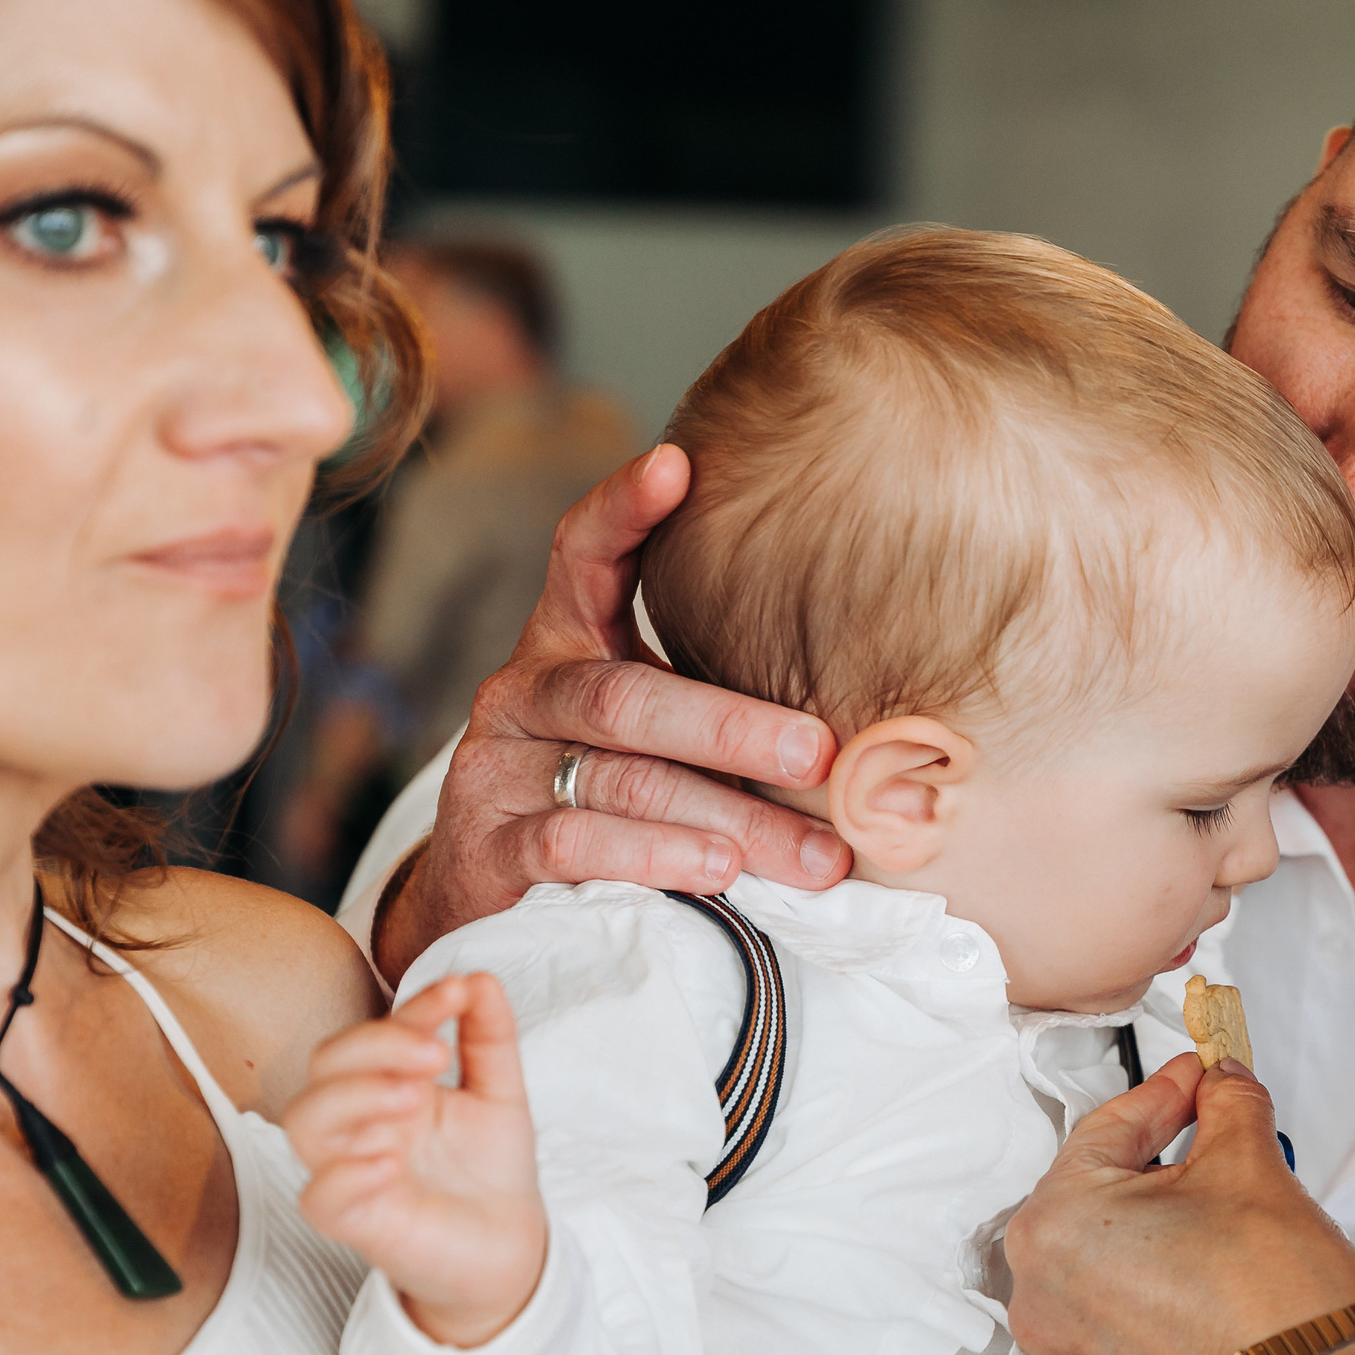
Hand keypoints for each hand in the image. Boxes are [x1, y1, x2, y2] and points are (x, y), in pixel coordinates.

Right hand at [286, 973, 547, 1347]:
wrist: (510, 1245)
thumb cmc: (489, 1168)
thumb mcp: (501, 1094)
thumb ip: (489, 1038)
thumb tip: (480, 979)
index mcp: (390, 1084)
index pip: (377, 1033)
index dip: (414, 1009)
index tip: (459, 994)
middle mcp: (362, 1122)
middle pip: (325, 1066)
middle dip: (375, 1048)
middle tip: (434, 1056)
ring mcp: (354, 1170)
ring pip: (305, 1124)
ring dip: (352, 1099)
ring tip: (411, 1099)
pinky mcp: (359, 1222)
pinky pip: (320, 1197)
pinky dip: (344, 1175)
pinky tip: (388, 1163)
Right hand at [373, 445, 849, 983]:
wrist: (493, 890)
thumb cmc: (610, 788)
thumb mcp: (656, 728)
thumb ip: (717, 692)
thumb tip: (865, 707)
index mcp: (567, 640)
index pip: (583, 554)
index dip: (623, 509)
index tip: (677, 465)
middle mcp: (527, 692)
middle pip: (628, 696)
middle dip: (734, 726)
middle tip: (823, 754)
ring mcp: (500, 769)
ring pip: (622, 781)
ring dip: (729, 817)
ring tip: (812, 853)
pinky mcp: (488, 847)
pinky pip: (574, 844)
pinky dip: (653, 857)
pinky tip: (719, 873)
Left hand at [1005, 1052, 1354, 1354]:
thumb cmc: (1278, 1294)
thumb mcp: (1250, 1162)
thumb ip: (1226, 1105)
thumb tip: (1221, 1085)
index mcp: (1054, 1225)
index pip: (1109, 1132)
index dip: (1166, 1097)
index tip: (1196, 1084)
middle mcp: (1042, 1304)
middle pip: (1098, 1212)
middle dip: (1157, 1181)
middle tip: (1216, 1163)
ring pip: (1106, 1286)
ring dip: (1152, 1259)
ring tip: (1217, 1248)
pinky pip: (1120, 1354)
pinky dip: (1155, 1331)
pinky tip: (1204, 1315)